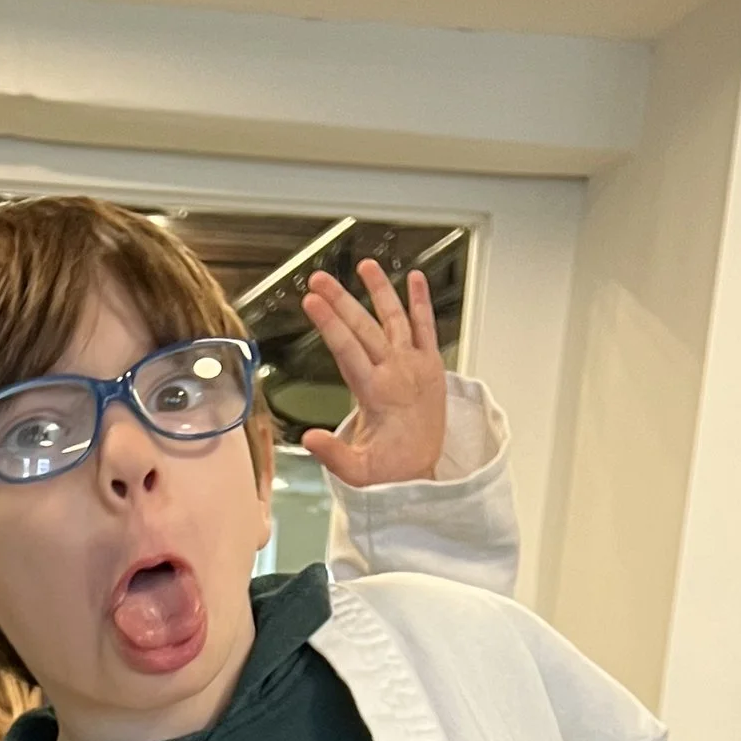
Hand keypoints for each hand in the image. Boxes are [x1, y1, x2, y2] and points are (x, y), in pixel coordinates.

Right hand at [296, 259, 446, 487]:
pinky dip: (422, 302)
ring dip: (380, 290)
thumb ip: (332, 455)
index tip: (311, 301)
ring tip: (366, 266)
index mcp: (377, 394)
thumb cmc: (389, 472)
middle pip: (364, 328)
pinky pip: (427, 327)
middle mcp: (398, 373)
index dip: (328, 323)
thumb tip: (308, 439)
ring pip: (396, 318)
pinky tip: (415, 278)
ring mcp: (417, 366)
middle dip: (340, 300)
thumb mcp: (356, 472)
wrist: (424, 474)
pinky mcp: (432, 365)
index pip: (347, 349)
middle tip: (319, 279)